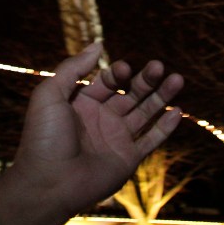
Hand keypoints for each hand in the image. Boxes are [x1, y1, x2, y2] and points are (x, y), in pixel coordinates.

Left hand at [0, 42, 183, 224]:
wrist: (49, 181)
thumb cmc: (44, 135)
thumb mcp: (51, 93)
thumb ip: (73, 67)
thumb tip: (98, 44)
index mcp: (81, 101)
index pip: (106, 80)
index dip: (117, 72)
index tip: (123, 68)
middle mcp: (100, 117)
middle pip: (129, 93)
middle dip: (145, 79)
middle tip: (160, 66)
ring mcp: (116, 138)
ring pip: (145, 113)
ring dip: (161, 97)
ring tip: (177, 79)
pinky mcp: (128, 158)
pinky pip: (151, 139)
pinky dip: (166, 126)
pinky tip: (178, 111)